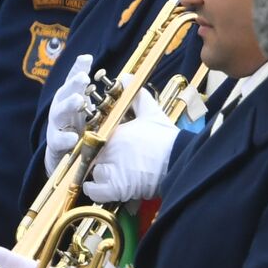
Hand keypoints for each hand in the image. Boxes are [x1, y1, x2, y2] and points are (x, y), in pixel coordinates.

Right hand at [45, 55, 93, 174]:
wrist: (62, 150)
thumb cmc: (74, 120)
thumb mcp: (80, 99)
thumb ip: (81, 81)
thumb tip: (86, 55)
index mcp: (68, 95)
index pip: (72, 79)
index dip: (78, 68)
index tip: (87, 59)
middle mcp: (60, 105)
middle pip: (65, 92)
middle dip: (74, 84)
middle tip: (84, 77)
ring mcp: (56, 123)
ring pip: (59, 112)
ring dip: (68, 105)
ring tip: (78, 101)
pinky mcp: (55, 141)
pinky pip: (59, 140)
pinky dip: (65, 138)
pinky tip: (73, 137)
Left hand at [83, 84, 179, 203]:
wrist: (178, 159)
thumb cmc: (166, 138)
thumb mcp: (151, 112)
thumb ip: (136, 96)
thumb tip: (127, 77)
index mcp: (113, 131)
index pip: (93, 137)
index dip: (96, 142)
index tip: (102, 146)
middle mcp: (108, 148)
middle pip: (90, 155)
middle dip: (95, 158)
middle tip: (107, 162)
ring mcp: (110, 168)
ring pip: (91, 172)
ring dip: (96, 174)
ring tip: (109, 174)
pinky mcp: (115, 187)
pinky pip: (94, 190)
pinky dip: (95, 190)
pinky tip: (102, 186)